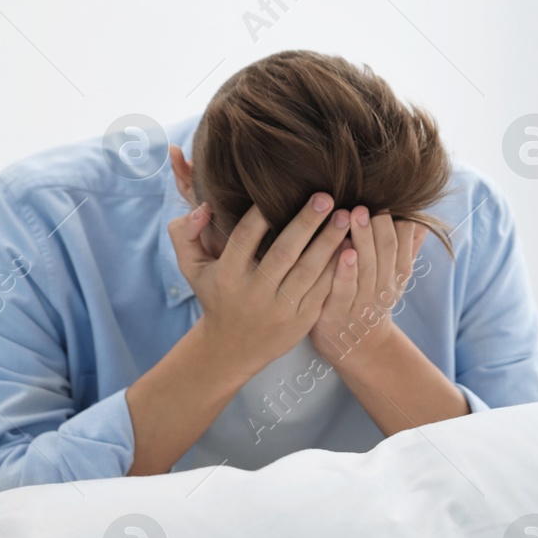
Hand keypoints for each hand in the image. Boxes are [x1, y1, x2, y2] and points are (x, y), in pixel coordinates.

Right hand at [168, 194, 349, 380]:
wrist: (233, 348)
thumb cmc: (216, 296)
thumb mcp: (192, 268)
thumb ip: (186, 234)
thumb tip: (204, 207)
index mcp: (228, 275)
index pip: (245, 238)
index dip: (261, 215)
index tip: (279, 189)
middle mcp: (255, 292)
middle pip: (283, 252)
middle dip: (306, 223)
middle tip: (326, 197)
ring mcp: (280, 308)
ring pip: (308, 271)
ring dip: (329, 242)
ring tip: (345, 217)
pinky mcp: (302, 320)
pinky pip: (323, 290)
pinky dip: (337, 268)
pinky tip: (351, 246)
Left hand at [310, 207, 425, 366]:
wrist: (357, 348)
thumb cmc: (370, 302)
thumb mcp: (393, 278)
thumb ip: (406, 250)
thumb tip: (421, 222)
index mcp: (396, 275)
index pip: (403, 244)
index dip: (397, 224)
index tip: (387, 202)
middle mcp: (383, 287)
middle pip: (386, 252)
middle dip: (377, 226)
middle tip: (365, 204)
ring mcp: (362, 301)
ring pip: (367, 267)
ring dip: (362, 239)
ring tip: (354, 214)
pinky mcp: (338, 313)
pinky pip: (345, 290)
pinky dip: (346, 271)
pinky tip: (344, 252)